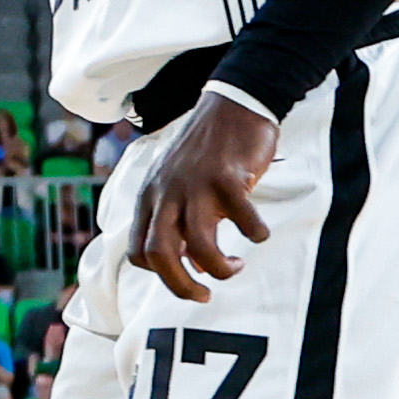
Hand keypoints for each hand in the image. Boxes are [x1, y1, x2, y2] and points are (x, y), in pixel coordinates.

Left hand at [125, 92, 278, 296]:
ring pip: (197, 242)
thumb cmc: (208, 152)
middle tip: (205, 294)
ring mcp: (195, 184)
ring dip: (218, 266)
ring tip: (235, 267)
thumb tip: (191, 264)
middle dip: (181, 285)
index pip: (138, 250)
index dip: (161, 274)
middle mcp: (166, 192)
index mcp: (150, 196)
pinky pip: (242, 217)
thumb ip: (176, 220)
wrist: (233, 104)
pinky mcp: (227, 176)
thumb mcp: (178, 184)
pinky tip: (260, 233)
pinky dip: (254, 233)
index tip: (189, 278)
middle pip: (160, 253)